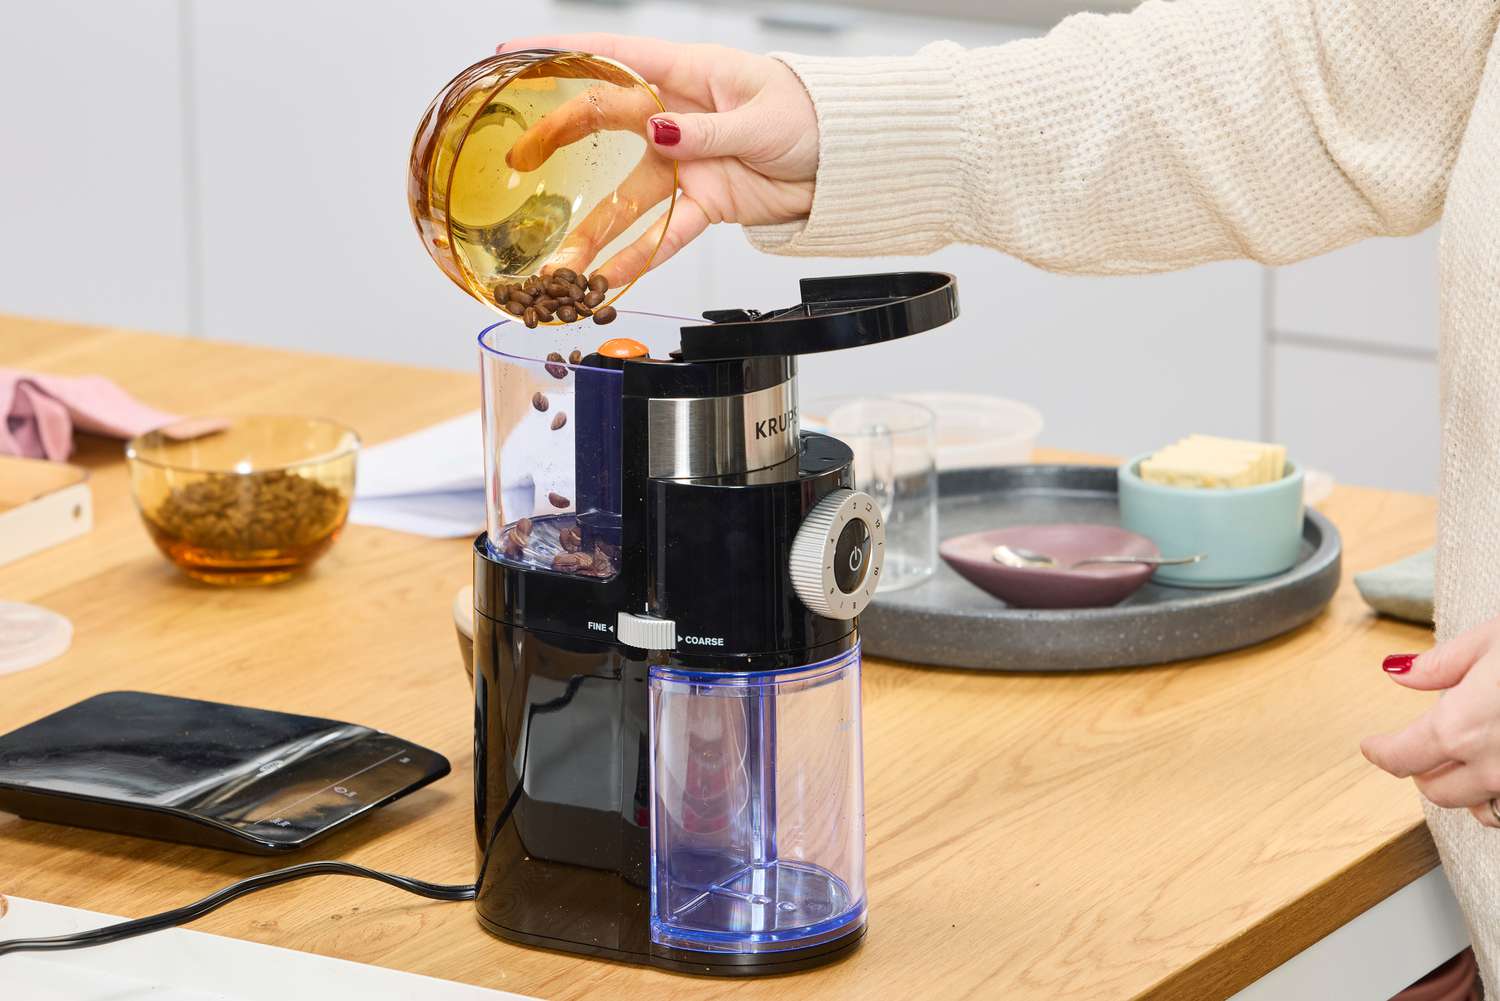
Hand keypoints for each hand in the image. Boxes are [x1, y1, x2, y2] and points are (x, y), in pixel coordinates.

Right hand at [497, 34, 817, 280]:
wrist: (845, 161)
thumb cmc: (810, 116)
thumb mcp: (762, 117)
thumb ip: (708, 130)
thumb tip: (659, 131)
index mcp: (689, 74)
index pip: (613, 56)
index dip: (562, 52)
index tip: (513, 53)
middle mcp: (676, 117)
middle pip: (604, 125)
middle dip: (558, 141)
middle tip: (518, 160)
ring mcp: (686, 162)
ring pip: (627, 196)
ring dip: (594, 231)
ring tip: (559, 260)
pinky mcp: (705, 202)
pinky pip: (666, 233)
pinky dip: (640, 258)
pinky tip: (609, 281)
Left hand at [1362, 619, 1499, 827]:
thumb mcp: (1492, 640)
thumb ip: (1441, 665)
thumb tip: (1400, 673)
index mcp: (1462, 728)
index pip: (1402, 757)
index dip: (1381, 751)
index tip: (1373, 745)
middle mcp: (1494, 768)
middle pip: (1436, 790)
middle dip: (1423, 769)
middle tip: (1421, 745)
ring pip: (1481, 809)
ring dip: (1466, 789)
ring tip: (1468, 757)